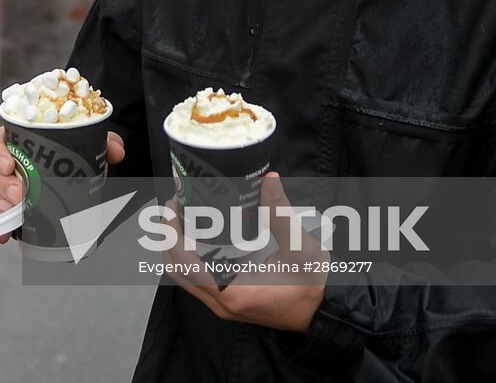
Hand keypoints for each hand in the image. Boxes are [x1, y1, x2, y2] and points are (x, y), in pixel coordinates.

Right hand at [0, 126, 124, 243]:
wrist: (76, 189)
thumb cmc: (74, 164)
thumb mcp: (89, 150)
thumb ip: (103, 144)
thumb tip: (114, 150)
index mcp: (19, 143)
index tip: (10, 164)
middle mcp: (6, 164)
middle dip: (0, 183)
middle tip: (20, 195)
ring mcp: (2, 187)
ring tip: (12, 211)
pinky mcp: (4, 209)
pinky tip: (4, 235)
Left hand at [163, 173, 325, 333]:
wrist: (326, 315)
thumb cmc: (314, 287)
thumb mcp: (301, 249)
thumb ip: (282, 214)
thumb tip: (270, 181)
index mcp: (232, 292)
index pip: (184, 261)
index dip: (172, 232)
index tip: (174, 205)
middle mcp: (221, 303)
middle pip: (176, 269)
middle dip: (170, 236)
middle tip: (177, 206)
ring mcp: (223, 307)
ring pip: (184, 278)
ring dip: (177, 248)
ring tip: (185, 217)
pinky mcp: (228, 304)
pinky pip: (197, 282)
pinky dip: (190, 260)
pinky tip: (200, 238)